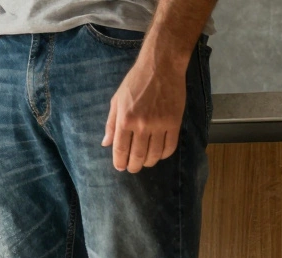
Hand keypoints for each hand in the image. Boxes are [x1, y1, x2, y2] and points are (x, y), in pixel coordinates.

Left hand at [102, 56, 186, 172]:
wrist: (161, 66)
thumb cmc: (136, 81)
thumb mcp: (117, 100)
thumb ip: (111, 123)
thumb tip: (106, 143)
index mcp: (125, 120)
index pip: (121, 150)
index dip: (120, 162)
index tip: (120, 167)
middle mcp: (142, 124)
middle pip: (138, 156)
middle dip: (133, 166)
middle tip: (132, 168)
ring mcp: (160, 124)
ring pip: (154, 154)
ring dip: (149, 162)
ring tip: (145, 162)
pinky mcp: (175, 122)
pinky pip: (170, 146)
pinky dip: (164, 154)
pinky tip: (159, 154)